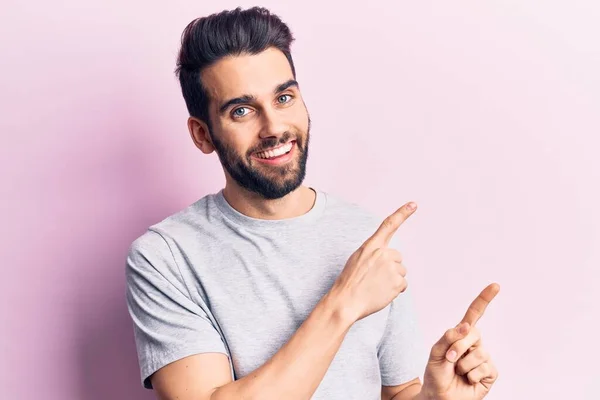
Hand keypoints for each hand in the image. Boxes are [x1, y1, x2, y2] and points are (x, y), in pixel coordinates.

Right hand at [331, 202, 416, 321]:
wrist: (346, 301)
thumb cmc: (349, 282)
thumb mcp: (357, 259)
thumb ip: (373, 253)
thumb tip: (389, 258)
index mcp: (371, 246)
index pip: (388, 225)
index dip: (402, 213)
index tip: (414, 204)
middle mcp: (383, 254)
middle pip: (398, 258)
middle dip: (391, 267)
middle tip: (375, 278)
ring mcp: (391, 268)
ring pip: (401, 272)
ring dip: (393, 280)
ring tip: (376, 286)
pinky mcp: (397, 282)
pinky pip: (403, 285)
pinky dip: (395, 290)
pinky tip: (382, 293)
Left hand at [421, 283, 499, 399]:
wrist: (439, 396)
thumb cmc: (436, 374)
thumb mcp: (435, 353)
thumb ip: (448, 337)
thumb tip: (466, 326)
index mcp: (461, 335)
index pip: (474, 314)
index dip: (484, 299)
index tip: (495, 286)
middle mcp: (474, 344)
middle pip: (473, 334)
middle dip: (458, 347)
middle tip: (449, 360)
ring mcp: (484, 358)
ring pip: (479, 354)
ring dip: (463, 365)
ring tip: (457, 372)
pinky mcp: (490, 373)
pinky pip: (484, 369)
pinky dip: (471, 376)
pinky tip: (467, 380)